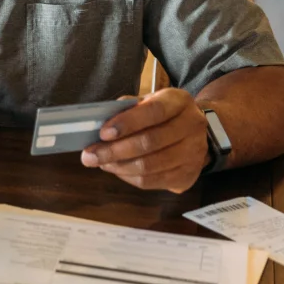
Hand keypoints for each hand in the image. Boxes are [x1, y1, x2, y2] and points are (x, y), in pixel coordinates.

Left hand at [79, 88, 207, 192]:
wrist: (194, 134)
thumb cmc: (163, 116)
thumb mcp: (149, 102)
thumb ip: (127, 109)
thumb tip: (99, 122)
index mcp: (179, 101)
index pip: (154, 111)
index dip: (127, 123)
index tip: (103, 133)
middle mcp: (192, 126)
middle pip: (150, 142)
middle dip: (115, 150)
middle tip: (90, 155)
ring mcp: (193, 153)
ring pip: (150, 166)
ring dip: (119, 166)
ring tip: (101, 163)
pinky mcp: (188, 175)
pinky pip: (152, 181)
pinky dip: (129, 177)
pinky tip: (117, 170)